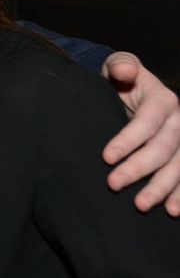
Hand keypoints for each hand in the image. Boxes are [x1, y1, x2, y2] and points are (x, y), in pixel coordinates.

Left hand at [101, 52, 179, 215]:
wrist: (134, 90)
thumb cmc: (122, 79)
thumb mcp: (118, 67)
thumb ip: (121, 66)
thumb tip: (124, 70)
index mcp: (163, 100)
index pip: (146, 123)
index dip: (128, 140)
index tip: (106, 157)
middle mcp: (179, 121)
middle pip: (162, 148)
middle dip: (139, 168)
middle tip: (113, 184)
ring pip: (178, 166)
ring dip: (162, 188)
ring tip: (141, 205)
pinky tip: (172, 211)